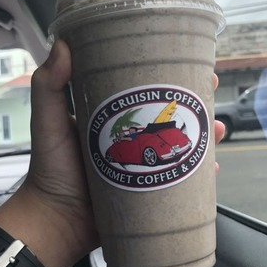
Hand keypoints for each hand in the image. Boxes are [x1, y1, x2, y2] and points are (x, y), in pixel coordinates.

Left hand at [0, 39, 226, 266]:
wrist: (57, 221)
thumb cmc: (50, 169)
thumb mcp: (48, 122)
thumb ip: (49, 86)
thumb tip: (63, 44)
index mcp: (112, 117)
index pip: (144, 88)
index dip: (168, 74)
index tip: (189, 60)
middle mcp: (132, 139)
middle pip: (171, 116)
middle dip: (195, 103)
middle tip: (210, 93)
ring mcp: (144, 166)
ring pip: (182, 147)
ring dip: (205, 136)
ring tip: (217, 131)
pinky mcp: (151, 192)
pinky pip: (182, 181)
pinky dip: (202, 175)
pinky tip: (213, 170)